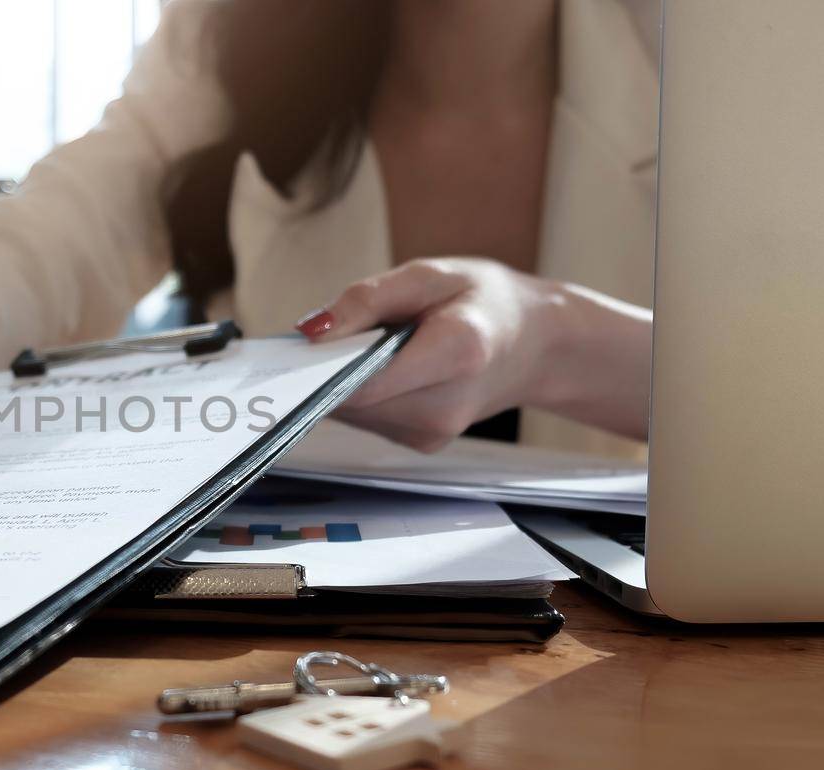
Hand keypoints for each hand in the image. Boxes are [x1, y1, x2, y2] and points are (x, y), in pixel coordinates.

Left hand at [294, 257, 574, 451]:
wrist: (534, 345)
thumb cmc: (484, 302)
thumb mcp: (429, 274)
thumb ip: (367, 299)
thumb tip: (312, 332)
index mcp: (457, 354)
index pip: (365, 379)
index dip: (320, 366)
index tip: (289, 351)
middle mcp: (444, 406)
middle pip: (352, 399)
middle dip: (328, 368)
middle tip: (330, 334)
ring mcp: (433, 433)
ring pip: (352, 412)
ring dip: (344, 379)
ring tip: (367, 344)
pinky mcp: (421, 442)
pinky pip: (365, 417)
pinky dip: (360, 391)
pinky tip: (381, 367)